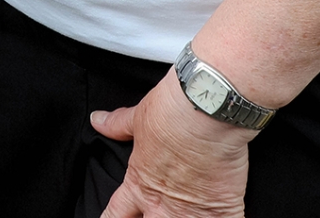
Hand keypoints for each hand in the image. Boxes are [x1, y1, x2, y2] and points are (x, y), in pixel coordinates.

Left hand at [91, 71, 253, 217]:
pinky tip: (220, 216)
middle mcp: (162, 205)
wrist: (206, 111)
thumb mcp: (138, 118)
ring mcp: (192, 213)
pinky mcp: (222, 212)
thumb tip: (97, 120)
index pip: (115, 214)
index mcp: (139, 184)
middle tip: (153, 216)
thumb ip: (117, 125)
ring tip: (188, 215)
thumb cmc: (171, 112)